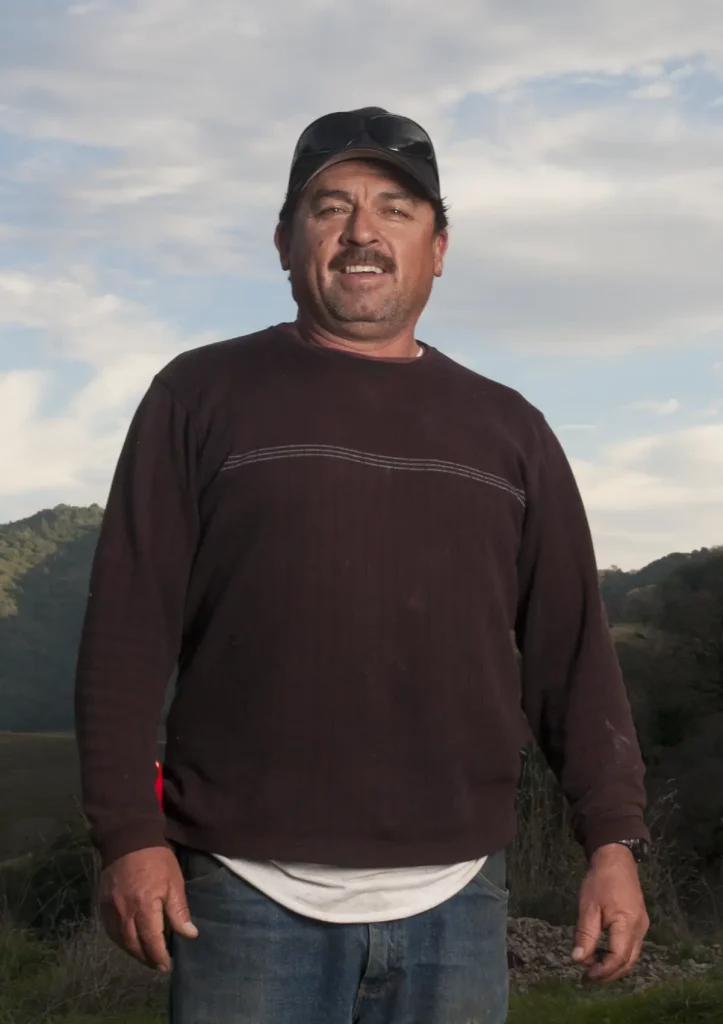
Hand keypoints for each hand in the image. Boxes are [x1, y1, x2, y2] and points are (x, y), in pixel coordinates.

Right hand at [98, 846, 198, 971]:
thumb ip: (179, 910)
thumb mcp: (174, 881)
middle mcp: (124, 912)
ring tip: (146, 957)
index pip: (151, 941)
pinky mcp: (102, 904)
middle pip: (133, 945)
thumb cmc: (156, 859)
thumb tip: (189, 934)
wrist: (128, 838)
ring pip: (120, 940)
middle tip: (158, 965)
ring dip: (133, 952)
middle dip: (146, 958)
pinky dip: (120, 940)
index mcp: (144, 907)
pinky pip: (110, 930)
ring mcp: (110, 909)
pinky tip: (129, 941)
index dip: (160, 956)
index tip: (168, 966)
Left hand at [571, 843, 649, 983]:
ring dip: (613, 967)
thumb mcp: (588, 906)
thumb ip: (585, 935)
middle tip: (587, 979)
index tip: (585, 975)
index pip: (618, 958)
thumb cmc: (600, 881)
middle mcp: (640, 930)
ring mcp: (642, 927)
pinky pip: (631, 947)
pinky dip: (618, 956)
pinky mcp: (639, 923)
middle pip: (627, 962)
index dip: (602, 971)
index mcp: (627, 925)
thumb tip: (578, 960)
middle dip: (608, 974)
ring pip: (631, 957)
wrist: (616, 859)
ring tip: (593, 970)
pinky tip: (603, 955)